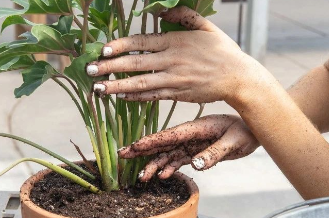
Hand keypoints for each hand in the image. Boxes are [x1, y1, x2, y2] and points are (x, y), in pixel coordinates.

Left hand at [86, 7, 250, 102]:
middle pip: (135, 64)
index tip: (103, 49)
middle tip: (90, 70)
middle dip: (110, 67)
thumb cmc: (222, 50)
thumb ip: (182, 15)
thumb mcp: (205, 26)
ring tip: (97, 89)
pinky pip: (152, 97)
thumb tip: (160, 10)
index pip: (141, 42)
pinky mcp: (177, 95)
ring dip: (116, 86)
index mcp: (176, 41)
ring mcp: (174, 80)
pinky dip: (135, 97)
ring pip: (140, 84)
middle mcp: (172, 61)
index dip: (120, 45)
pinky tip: (119, 96)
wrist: (238, 78)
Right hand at [118, 114, 258, 180]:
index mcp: (196, 128)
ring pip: (168, 154)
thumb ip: (214, 154)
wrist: (254, 131)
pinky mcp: (196, 151)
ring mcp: (192, 143)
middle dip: (143, 150)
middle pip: (162, 143)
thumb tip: (196, 165)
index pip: (170, 136)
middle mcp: (190, 135)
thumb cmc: (246, 132)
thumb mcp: (234, 143)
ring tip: (142, 176)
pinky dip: (170, 167)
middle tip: (122, 156)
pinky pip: (179, 160)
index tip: (134, 146)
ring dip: (155, 164)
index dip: (151, 142)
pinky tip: (162, 176)